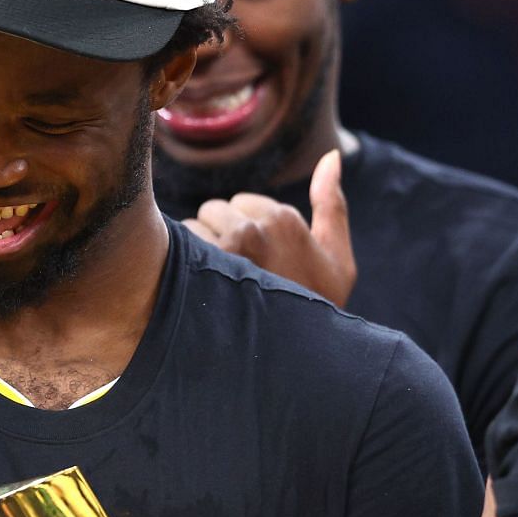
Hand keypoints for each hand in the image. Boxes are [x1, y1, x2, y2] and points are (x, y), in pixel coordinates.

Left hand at [183, 151, 355, 302]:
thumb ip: (332, 205)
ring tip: (218, 285)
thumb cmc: (316, 309)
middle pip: (216, 210)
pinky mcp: (201, 269)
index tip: (260, 262)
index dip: (249, 231)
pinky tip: (201, 291)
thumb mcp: (337, 260)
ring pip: (195, 227)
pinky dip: (184, 265)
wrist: (297, 360)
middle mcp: (255, 228)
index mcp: (286, 219)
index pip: (244, 203)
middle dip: (223, 236)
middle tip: (238, 276)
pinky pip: (180, 246)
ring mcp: (225, 249)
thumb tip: (331, 156)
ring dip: (201, 250)